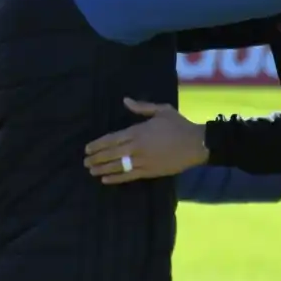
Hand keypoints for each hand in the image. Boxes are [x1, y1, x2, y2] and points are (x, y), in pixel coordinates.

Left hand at [84, 98, 208, 183]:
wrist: (195, 144)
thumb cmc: (179, 125)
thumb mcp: (162, 110)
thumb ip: (142, 107)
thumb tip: (125, 100)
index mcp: (138, 131)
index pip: (112, 139)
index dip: (98, 144)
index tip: (87, 148)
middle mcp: (136, 147)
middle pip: (111, 154)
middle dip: (97, 158)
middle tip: (85, 161)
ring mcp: (142, 161)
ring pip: (117, 166)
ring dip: (102, 169)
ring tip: (91, 171)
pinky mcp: (149, 172)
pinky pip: (129, 176)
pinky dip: (116, 178)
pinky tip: (105, 180)